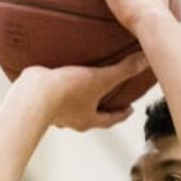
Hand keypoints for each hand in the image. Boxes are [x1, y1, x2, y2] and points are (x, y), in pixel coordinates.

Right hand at [17, 51, 148, 130]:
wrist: (31, 94)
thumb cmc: (66, 91)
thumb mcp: (100, 78)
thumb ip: (124, 70)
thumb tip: (148, 59)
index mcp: (87, 120)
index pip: (110, 120)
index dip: (121, 115)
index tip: (130, 109)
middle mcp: (70, 121)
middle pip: (89, 115)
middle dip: (98, 106)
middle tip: (106, 97)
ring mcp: (52, 113)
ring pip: (69, 107)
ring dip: (75, 99)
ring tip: (78, 84)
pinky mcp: (38, 102)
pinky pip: (51, 95)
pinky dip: (56, 88)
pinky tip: (54, 73)